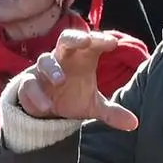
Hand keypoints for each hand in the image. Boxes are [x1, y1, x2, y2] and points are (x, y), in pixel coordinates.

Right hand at [12, 30, 140, 129]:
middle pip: (66, 39)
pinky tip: (45, 107)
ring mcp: (43, 69)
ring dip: (52, 69)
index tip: (113, 44)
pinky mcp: (28, 83)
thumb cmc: (72, 97)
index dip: (100, 40)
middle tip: (85, 41)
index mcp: (81, 58)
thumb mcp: (93, 106)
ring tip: (60, 81)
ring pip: (44, 60)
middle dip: (75, 38)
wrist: (46, 109)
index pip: (92, 44)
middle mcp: (62, 59)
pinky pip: (29, 84)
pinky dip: (35, 94)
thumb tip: (134, 123)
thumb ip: (112, 112)